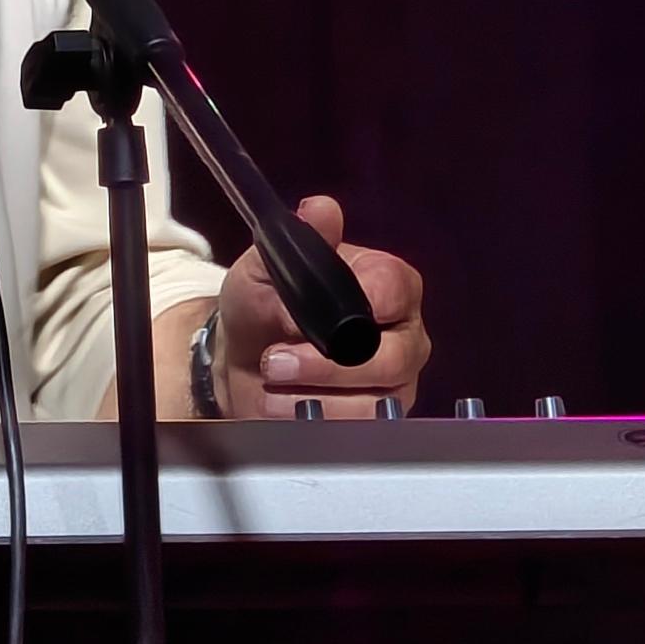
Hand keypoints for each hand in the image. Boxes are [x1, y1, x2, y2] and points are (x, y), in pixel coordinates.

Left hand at [210, 195, 427, 418]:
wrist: (241, 360)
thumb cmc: (263, 305)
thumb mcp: (265, 266)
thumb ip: (296, 242)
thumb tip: (320, 211)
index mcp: (387, 282)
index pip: (392, 289)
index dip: (358, 303)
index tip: (315, 314)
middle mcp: (403, 333)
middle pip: (390, 357)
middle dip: (325, 363)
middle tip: (275, 358)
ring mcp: (396, 382)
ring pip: (372, 401)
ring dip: (311, 394)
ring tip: (271, 380)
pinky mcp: (378, 421)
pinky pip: (357, 431)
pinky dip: (311, 420)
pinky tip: (281, 404)